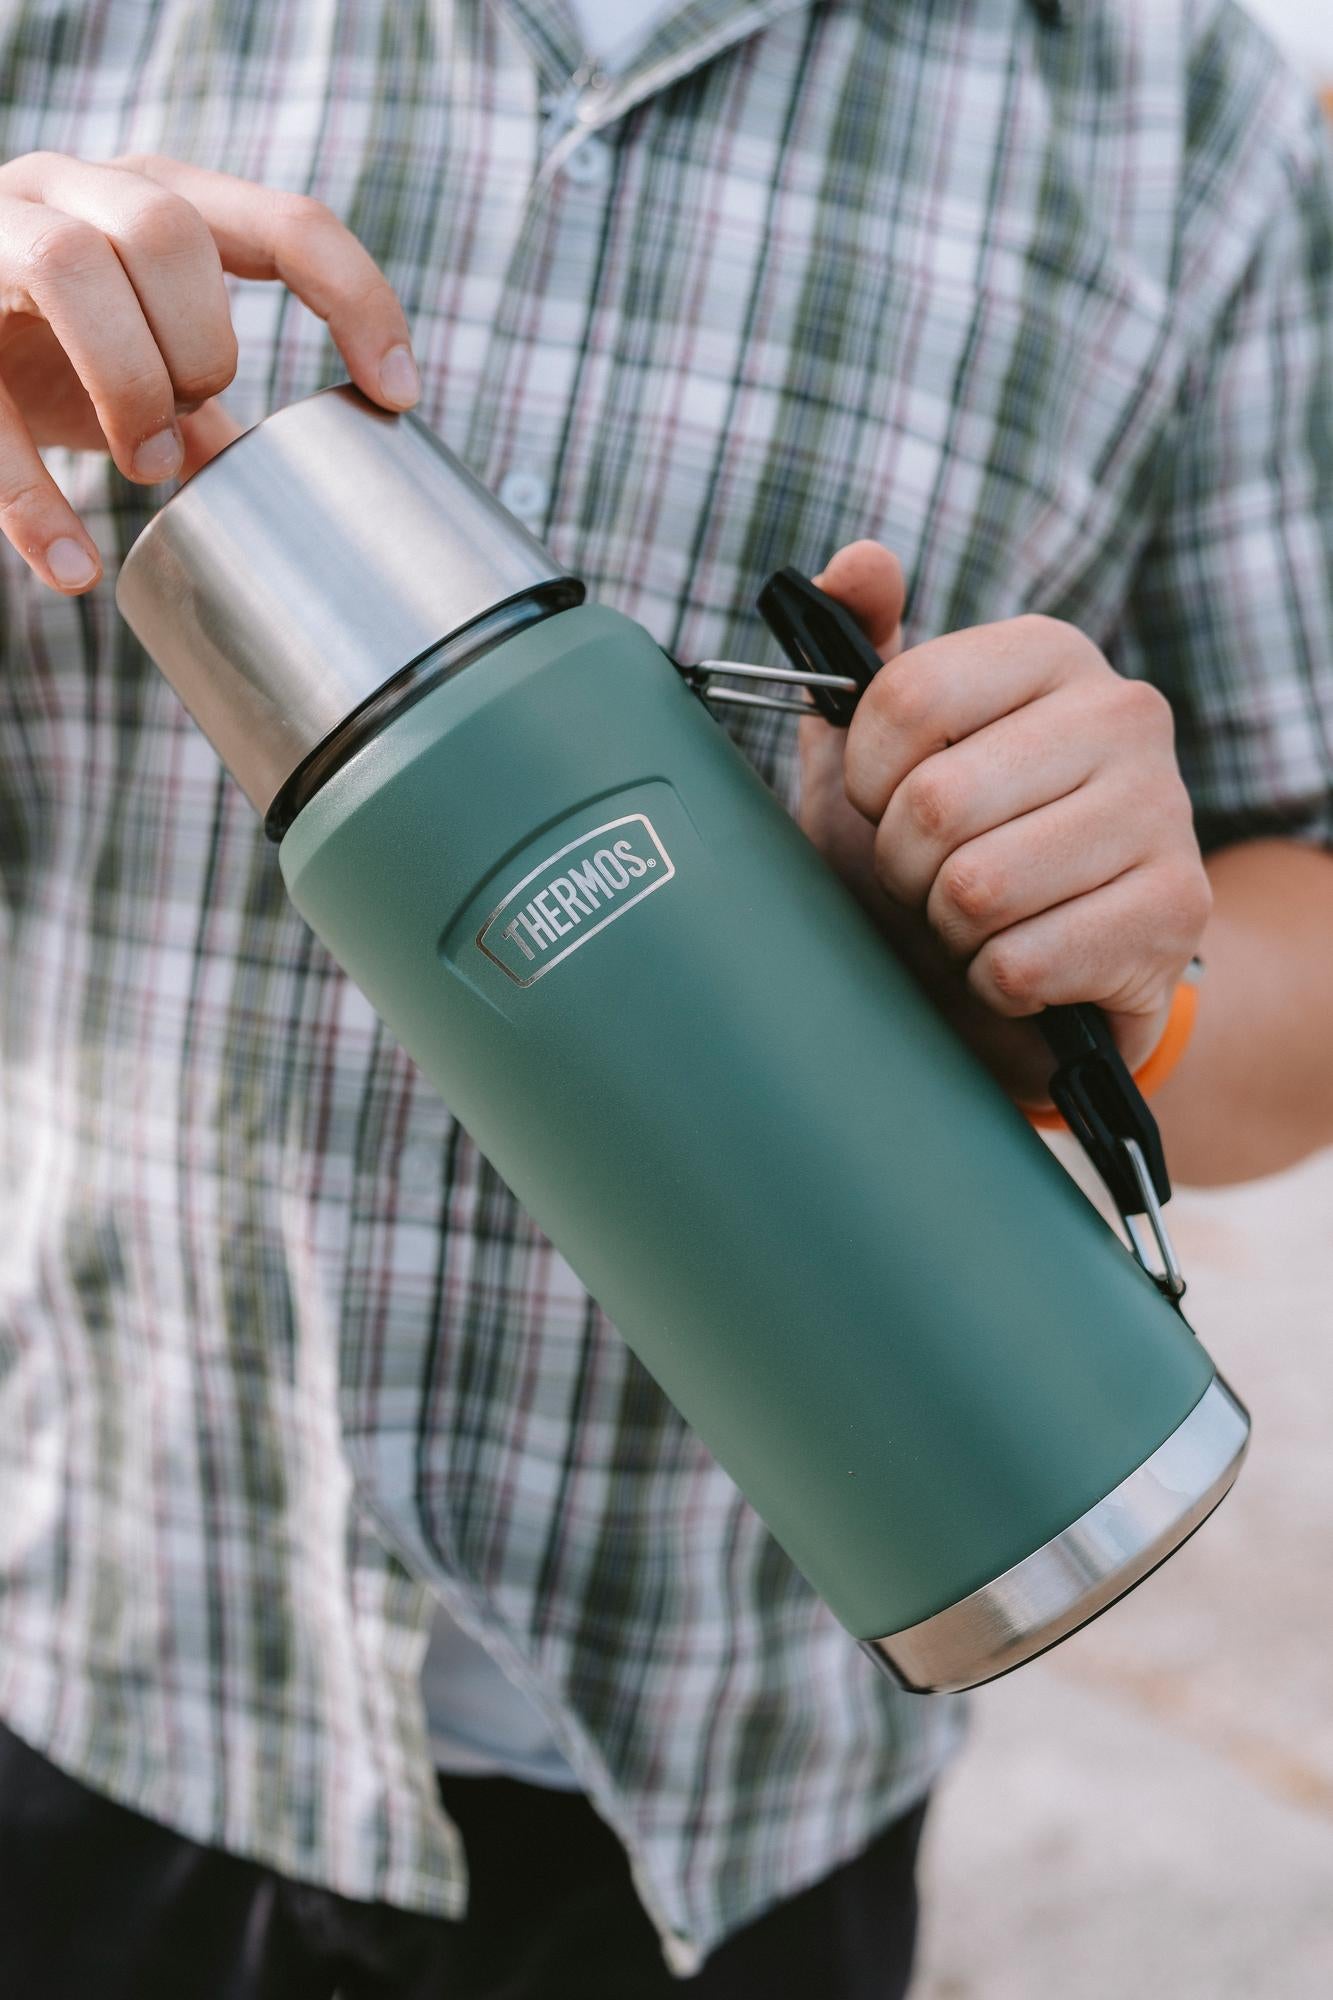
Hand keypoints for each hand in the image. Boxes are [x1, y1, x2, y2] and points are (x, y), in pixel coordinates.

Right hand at [0, 151, 421, 592]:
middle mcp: (70, 189)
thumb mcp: (137, 350)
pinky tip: (73, 569)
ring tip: (145, 465)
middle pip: (167, 231)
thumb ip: (209, 399)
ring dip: (128, 382)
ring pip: (71, 265)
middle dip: (199, 346)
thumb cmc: (43, 344)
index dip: (356, 301)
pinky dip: (31, 499)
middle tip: (189, 427)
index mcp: (153, 195)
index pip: (285, 221)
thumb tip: (306, 485)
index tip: (400, 393)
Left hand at [797, 541, 1211, 1104]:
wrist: (1036, 979)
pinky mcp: (1179, 908)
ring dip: (949, 928)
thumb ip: (857, 649)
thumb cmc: (945, 851)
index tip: (884, 803)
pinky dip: (994, 982)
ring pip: (978, 889)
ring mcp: (1164, 808)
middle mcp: (1123, 711)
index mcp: (1049, 653)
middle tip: (934, 876)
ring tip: (978, 919)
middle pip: (935, 803)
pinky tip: (1023, 962)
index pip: (905, 697)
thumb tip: (858, 560)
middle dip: (904, 867)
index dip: (866, 778)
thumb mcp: (876, 751)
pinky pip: (1022, 962)